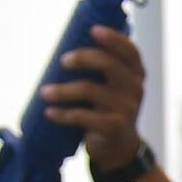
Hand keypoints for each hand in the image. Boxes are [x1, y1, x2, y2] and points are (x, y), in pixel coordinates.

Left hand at [41, 24, 144, 173]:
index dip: (113, 38)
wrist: (120, 151)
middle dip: (82, 57)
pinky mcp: (113, 127)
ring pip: (88, 89)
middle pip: (107, 64)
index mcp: (136, 76)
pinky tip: (50, 113)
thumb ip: (107, 70)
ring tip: (44, 93)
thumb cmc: (110, 111)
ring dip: (61, 91)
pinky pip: (81, 116)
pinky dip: (62, 114)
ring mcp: (126, 109)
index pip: (130, 51)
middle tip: (63, 61)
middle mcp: (135, 90)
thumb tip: (69, 46)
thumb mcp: (116, 89)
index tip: (93, 30)